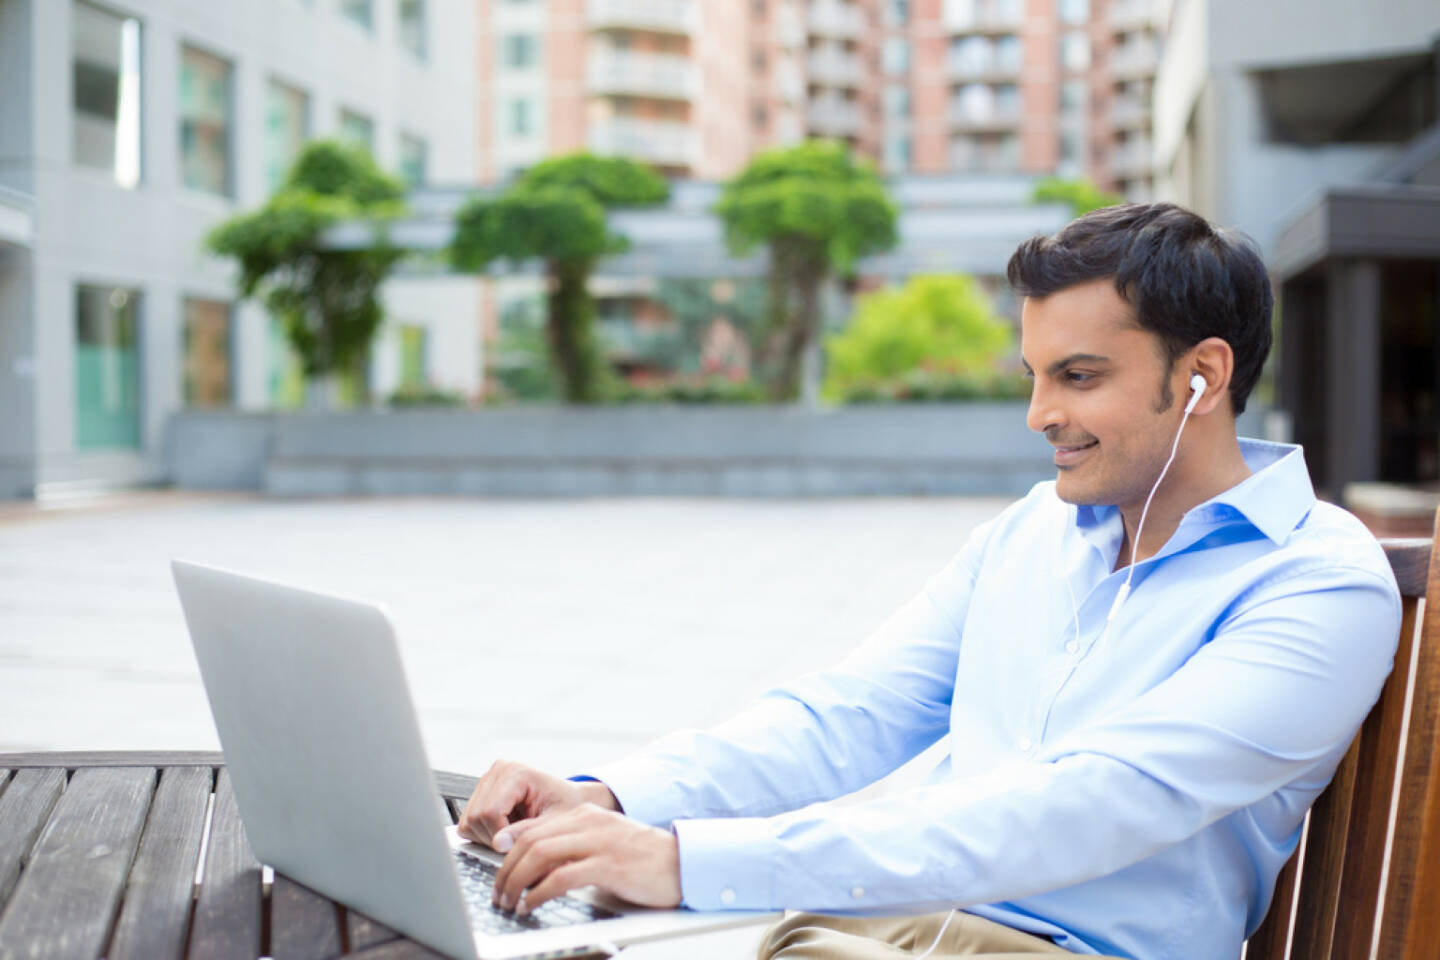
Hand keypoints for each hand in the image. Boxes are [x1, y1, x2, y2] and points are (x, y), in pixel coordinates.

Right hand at [457, 760, 618, 849]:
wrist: (569, 800)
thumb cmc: (566, 807)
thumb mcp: (553, 823)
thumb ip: (526, 832)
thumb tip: (498, 844)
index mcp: (516, 772)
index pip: (489, 812)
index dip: (501, 837)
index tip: (518, 847)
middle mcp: (498, 771)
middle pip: (475, 817)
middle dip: (494, 839)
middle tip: (518, 842)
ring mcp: (487, 781)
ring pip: (468, 822)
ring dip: (488, 838)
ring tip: (514, 835)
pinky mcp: (481, 793)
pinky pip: (468, 823)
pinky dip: (483, 834)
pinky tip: (505, 831)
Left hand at [491, 803, 681, 914]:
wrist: (682, 864)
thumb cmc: (642, 859)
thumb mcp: (603, 843)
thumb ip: (573, 845)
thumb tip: (534, 863)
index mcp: (585, 815)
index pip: (533, 826)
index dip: (507, 847)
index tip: (494, 867)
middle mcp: (589, 823)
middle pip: (530, 840)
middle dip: (506, 869)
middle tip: (498, 893)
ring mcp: (599, 843)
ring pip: (540, 855)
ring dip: (516, 881)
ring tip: (509, 902)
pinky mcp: (608, 866)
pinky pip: (562, 877)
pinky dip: (539, 893)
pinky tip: (531, 905)